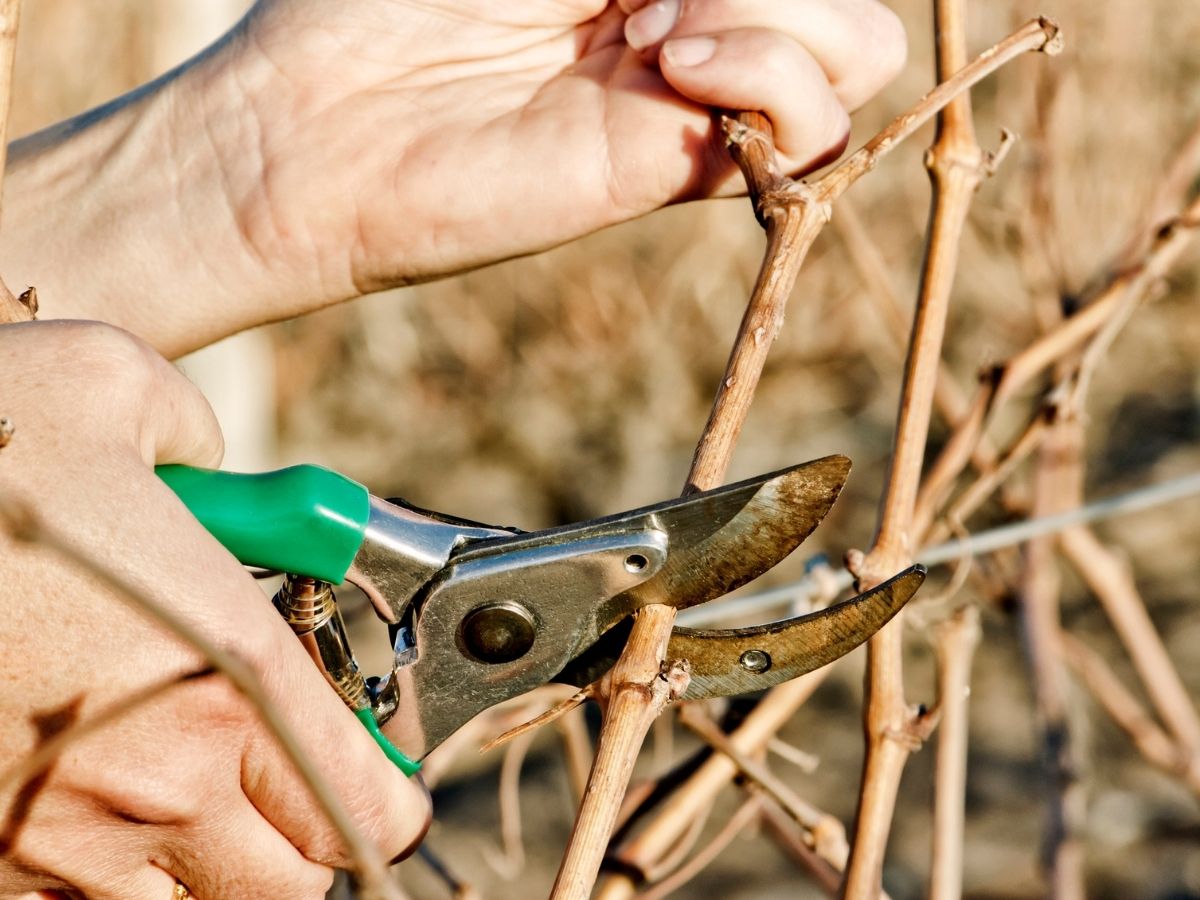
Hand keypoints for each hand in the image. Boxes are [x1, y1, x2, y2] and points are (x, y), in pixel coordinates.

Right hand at [0, 322, 428, 897]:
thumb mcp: (115, 389)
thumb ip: (207, 445)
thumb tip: (216, 475)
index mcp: (221, 674)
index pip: (363, 801)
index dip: (389, 793)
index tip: (379, 771)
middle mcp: (148, 782)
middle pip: (285, 885)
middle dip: (297, 836)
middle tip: (274, 774)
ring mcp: (47, 845)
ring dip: (200, 870)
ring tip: (175, 790)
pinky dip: (96, 880)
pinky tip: (76, 800)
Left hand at [214, 0, 905, 294]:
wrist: (323, 119)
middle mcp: (697, 23)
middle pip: (851, 4)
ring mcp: (697, 99)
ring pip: (858, 59)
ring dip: (788, 14)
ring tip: (656, 29)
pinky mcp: (681, 168)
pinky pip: (813, 131)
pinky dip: (776, 73)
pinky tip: (676, 63)